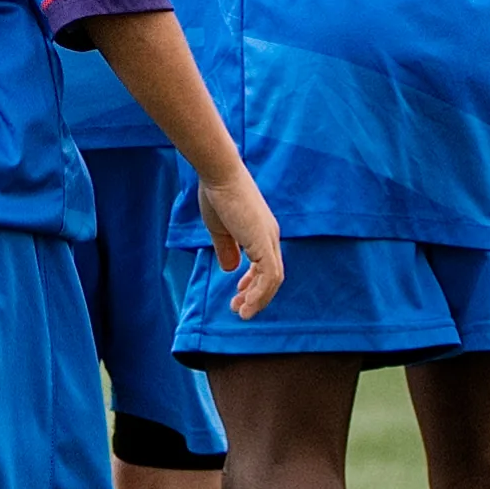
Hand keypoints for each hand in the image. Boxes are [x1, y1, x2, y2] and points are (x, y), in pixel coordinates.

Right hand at [196, 161, 282, 319]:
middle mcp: (270, 237)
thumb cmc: (217, 195)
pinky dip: (258, 293)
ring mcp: (269, 239)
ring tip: (242, 313)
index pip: (266, 265)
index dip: (253, 283)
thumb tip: (230, 269)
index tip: (238, 295)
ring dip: (258, 299)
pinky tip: (245, 303)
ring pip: (272, 280)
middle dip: (256, 295)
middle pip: (272, 276)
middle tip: (239, 310)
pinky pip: (268, 276)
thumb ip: (227, 249)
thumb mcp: (221, 229)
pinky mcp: (263, 242)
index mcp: (262, 232)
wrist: (219, 175)